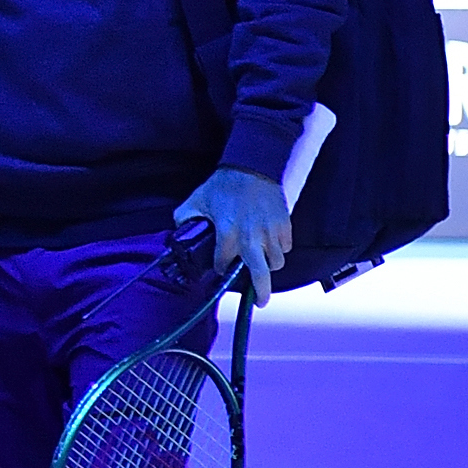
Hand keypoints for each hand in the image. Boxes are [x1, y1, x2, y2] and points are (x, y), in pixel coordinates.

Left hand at [173, 165, 290, 305]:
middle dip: (260, 291)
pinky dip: (279, 248)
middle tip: (259, 301)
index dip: (220, 266)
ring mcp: (270, 233)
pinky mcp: (284, 226)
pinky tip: (270, 242)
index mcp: (227, 234)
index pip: (223, 264)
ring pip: (275, 262)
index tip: (220, 265)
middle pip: (260, 274)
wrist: (253, 166)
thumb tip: (181, 232)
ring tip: (261, 260)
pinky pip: (286, 247)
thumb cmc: (224, 184)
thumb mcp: (197, 199)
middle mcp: (251, 238)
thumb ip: (185, 218)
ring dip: (268, 264)